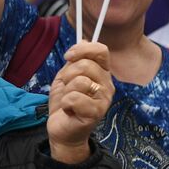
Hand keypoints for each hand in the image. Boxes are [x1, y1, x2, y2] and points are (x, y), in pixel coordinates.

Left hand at [46, 40, 114, 162]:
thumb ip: (75, 61)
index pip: (101, 50)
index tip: (68, 56)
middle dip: (68, 74)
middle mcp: (107, 85)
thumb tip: (83, 39)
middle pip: (86, 65)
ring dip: (66, 91)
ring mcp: (104, 100)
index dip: (83, 49)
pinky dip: (65, 103)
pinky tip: (69, 110)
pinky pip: (74, 98)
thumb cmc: (65, 103)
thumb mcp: (66, 77)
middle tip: (66, 87)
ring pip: (79, 81)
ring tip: (68, 100)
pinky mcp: (96, 113)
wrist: (61, 128)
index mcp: (102, 73)